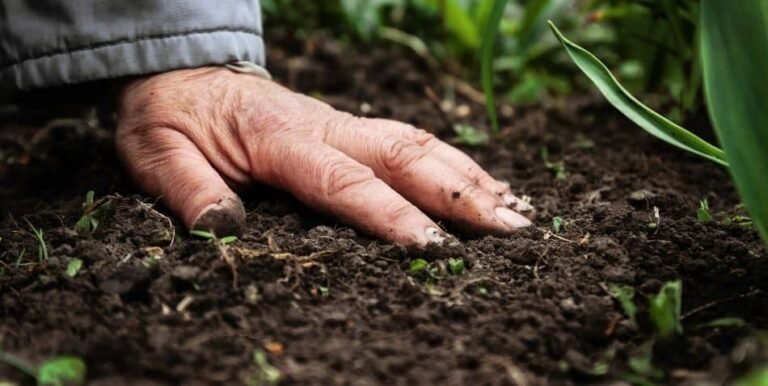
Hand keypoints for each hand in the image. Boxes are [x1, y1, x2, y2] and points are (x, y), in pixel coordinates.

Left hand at [115, 67, 532, 245]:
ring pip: (418, 143)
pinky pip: (410, 140)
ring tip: (518, 210)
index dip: (391, 215)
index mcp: (278, 138)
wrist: (184, 74)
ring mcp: (342, 123)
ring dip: (470, 176)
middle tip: (513, 230)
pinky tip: (483, 184)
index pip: (344, 181)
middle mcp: (324, 126)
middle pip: (404, 155)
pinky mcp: (349, 128)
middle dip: (460, 194)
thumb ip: (188, 190)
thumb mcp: (155, 154)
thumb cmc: (171, 118)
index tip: (436, 249)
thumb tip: (224, 230)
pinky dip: (454, 162)